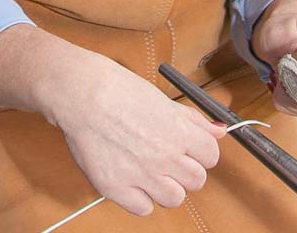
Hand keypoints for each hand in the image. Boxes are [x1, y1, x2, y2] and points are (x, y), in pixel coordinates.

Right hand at [49, 49, 224, 216]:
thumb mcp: (158, 97)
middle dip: (182, 169)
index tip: (185, 146)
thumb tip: (219, 131)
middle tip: (162, 154)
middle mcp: (164, 156)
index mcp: (177, 131)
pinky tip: (127, 173)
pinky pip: (143, 208)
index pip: (211, 156)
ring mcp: (141, 174)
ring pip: (174, 198)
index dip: (197, 150)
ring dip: (162, 186)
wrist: (77, 91)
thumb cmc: (113, 87)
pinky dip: (137, 196)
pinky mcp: (117, 188)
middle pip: (196, 181)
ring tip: (143, 164)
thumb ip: (191, 119)